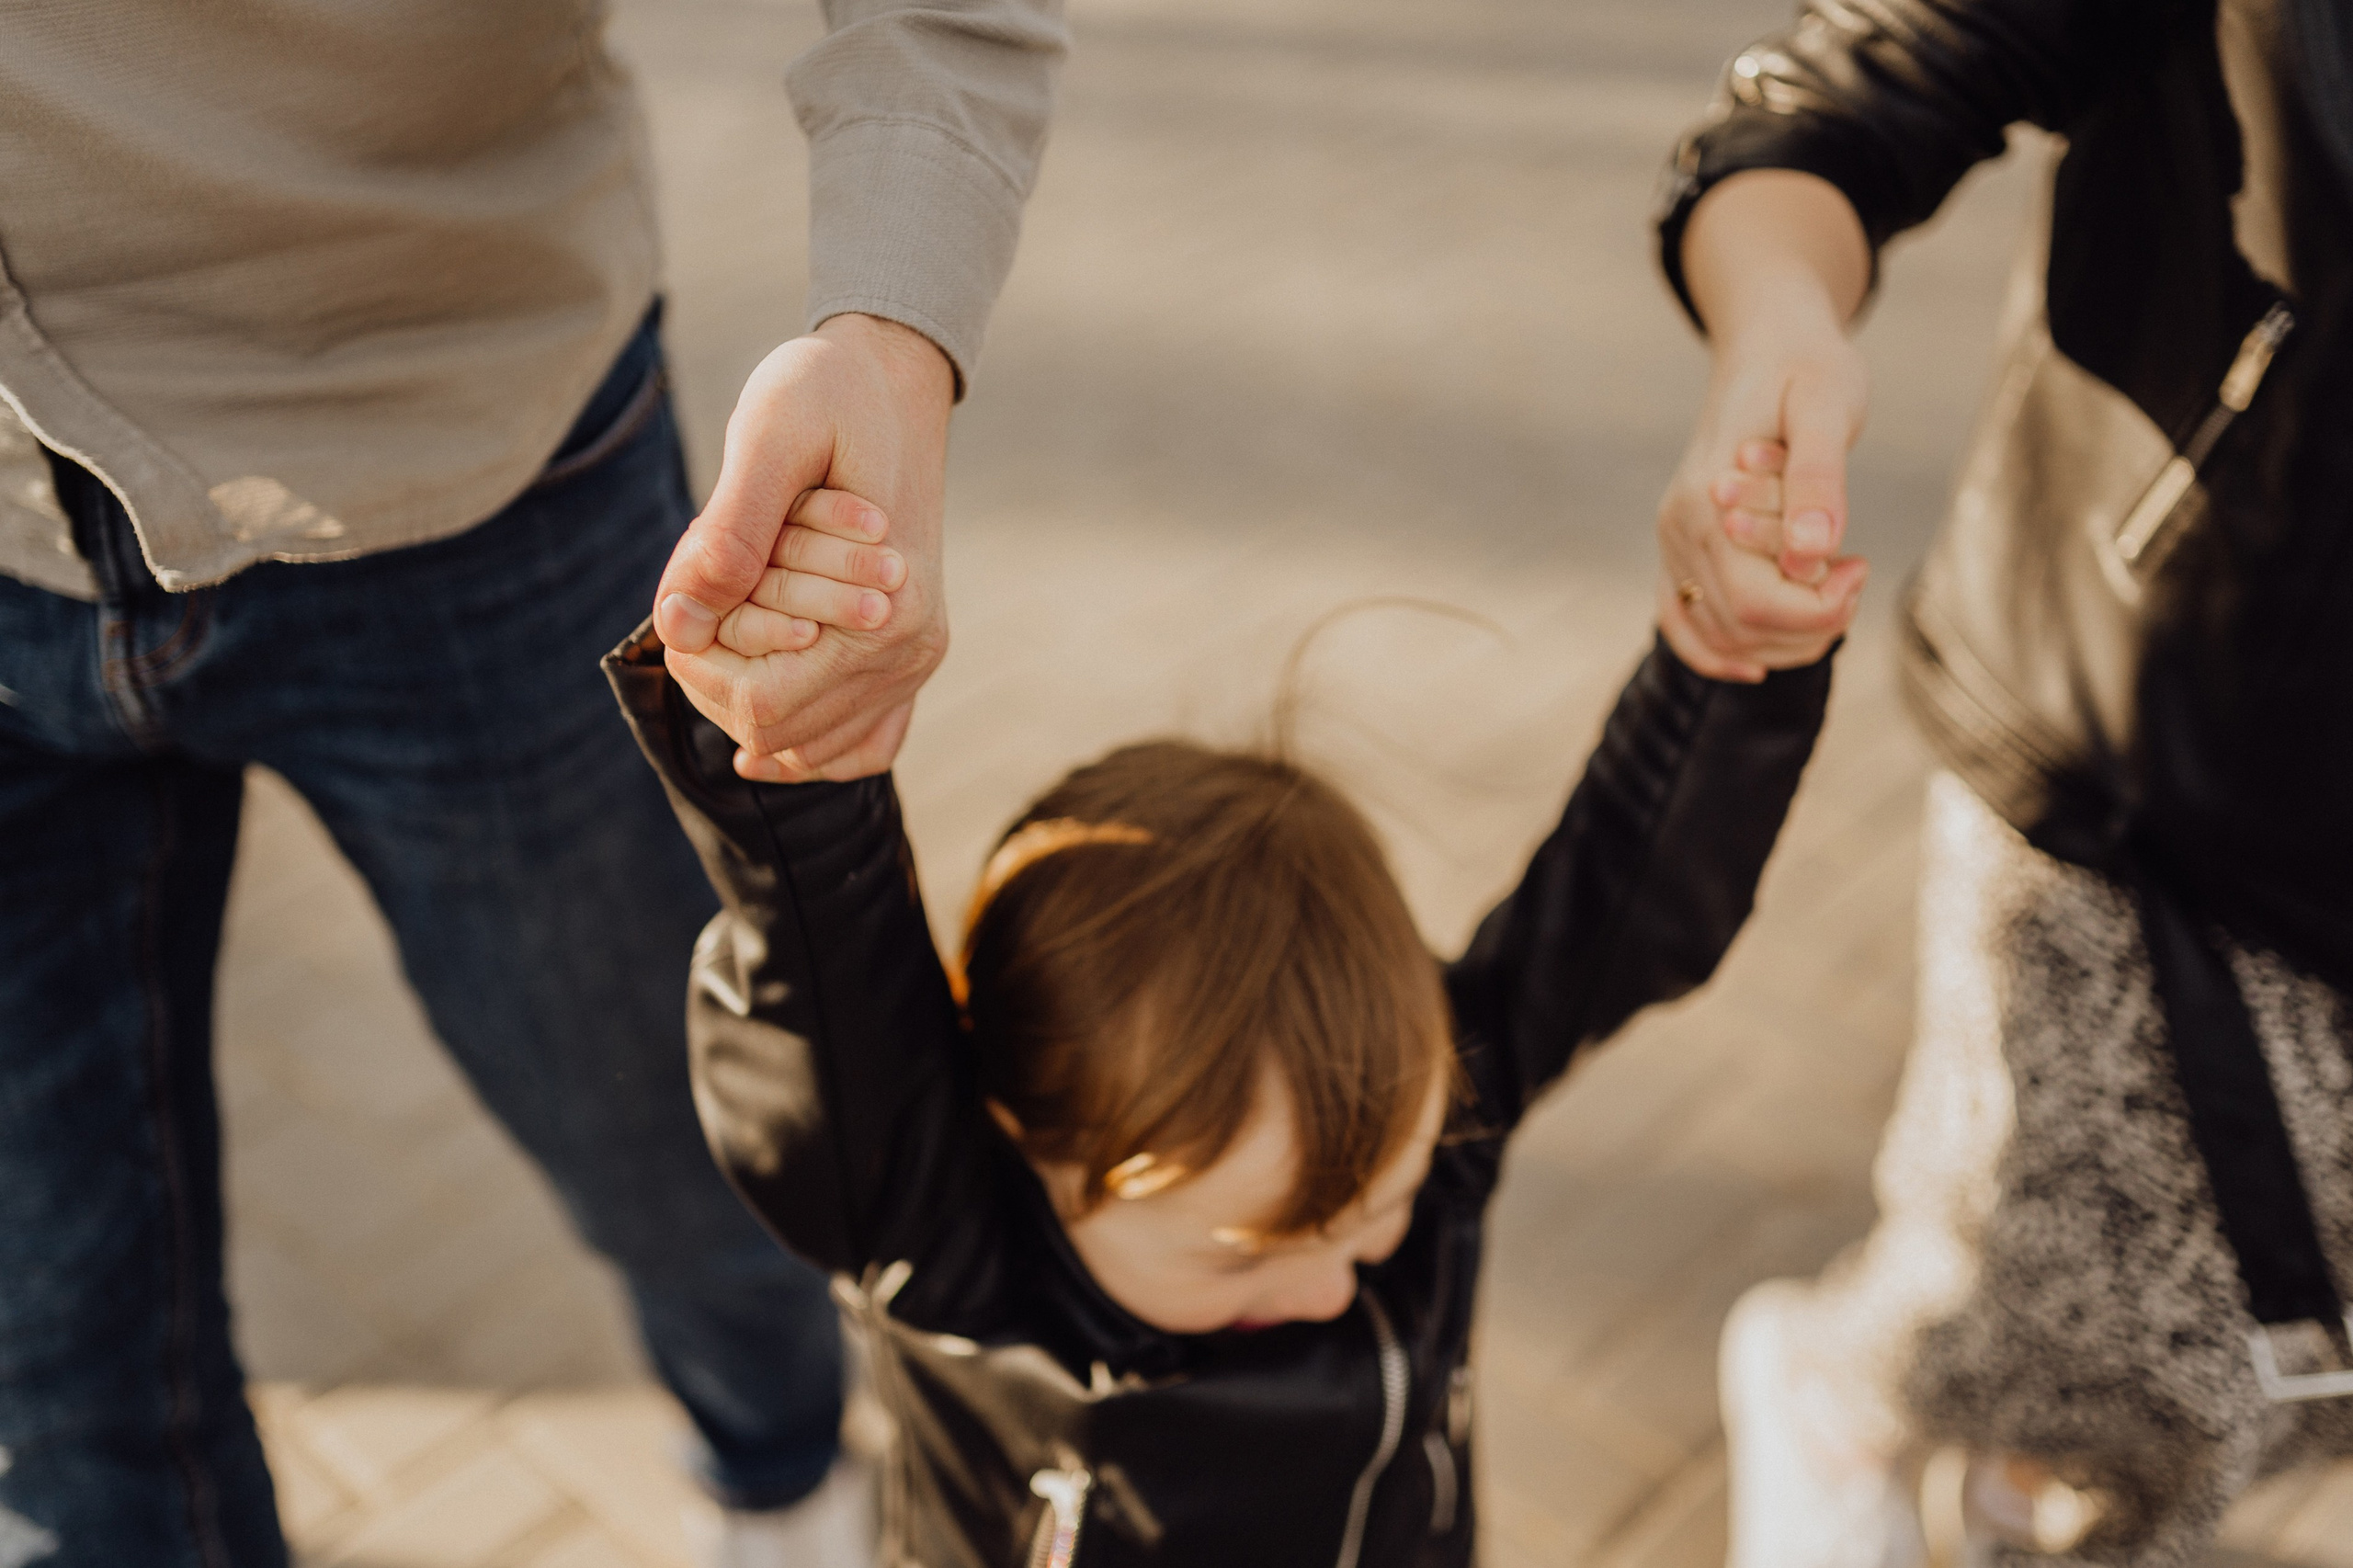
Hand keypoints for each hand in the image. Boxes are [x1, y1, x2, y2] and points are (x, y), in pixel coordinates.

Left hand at [653, 313, 953, 780]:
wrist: (891, 378)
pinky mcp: (908, 654)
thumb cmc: (827, 392)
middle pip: (780, 736)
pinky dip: (806, 742)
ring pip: (813, 748)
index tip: (682, 597)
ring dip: (749, 701)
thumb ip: (727, 532)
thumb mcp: (769, 436)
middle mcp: (912, 651)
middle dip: (721, 677)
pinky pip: (863, 741)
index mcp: (889, 612)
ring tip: (727, 632)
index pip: (762, 707)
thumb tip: (676, 623)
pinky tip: (756, 714)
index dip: (698, 669)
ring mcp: (916, 659)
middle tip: (708, 601)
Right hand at [1656, 170, 1872, 679]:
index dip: (1823, 606)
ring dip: (1783, 639)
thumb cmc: (1808, 369)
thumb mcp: (1827, 406)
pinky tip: (1762, 661)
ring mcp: (1672, 543)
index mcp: (1706, 501)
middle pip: (1742, 628)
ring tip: (1828, 588)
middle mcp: (1678, 529)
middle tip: (1854, 571)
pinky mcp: (1679, 549)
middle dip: (1811, 622)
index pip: (1760, 603)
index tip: (1861, 562)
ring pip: (1722, 636)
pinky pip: (1682, 623)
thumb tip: (1815, 551)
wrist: (1768, 344)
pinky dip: (1718, 653)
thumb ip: (1819, 478)